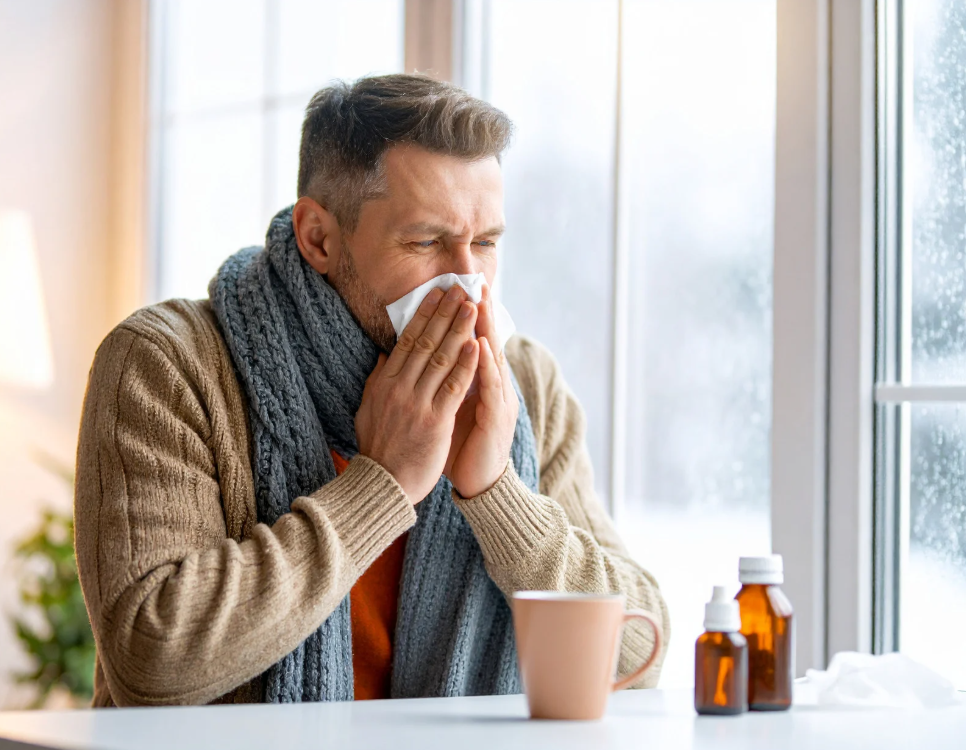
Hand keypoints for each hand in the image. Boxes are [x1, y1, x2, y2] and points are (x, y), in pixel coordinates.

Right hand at [356, 286, 479, 502]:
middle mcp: (400, 388)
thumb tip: (385, 356)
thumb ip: (378, 381)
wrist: (382, 484)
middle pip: (426, 342)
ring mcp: (417, 404)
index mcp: (385, 384)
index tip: (436, 294)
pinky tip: (477, 345)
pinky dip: (466, 364)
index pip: (407, 341)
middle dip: (444, 313)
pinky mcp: (435, 421)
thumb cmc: (378, 449)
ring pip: (441, 358)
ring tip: (472, 307)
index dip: (424, 315)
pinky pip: (453, 387)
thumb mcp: (368, 409)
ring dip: (459, 330)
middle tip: (459, 289)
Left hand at [445, 285, 518, 497]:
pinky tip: (482, 345)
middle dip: (479, 312)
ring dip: (486, 329)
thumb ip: (437, 384)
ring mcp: (498, 400)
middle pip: (486, 342)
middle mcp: (492, 387)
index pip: (471, 343)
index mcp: (477, 384)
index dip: (464, 317)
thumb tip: (414, 362)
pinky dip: (487, 365)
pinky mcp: (498, 418)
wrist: (478, 483)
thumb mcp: (445, 409)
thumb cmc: (459, 447)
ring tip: (479, 302)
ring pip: (492, 358)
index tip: (456, 289)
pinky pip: (491, 387)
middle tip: (474, 282)